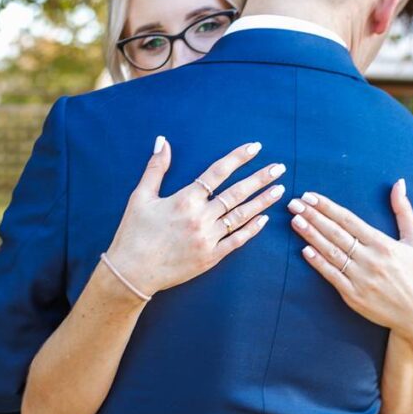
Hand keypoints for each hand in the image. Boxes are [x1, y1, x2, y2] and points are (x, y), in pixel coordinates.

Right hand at [104, 136, 286, 296]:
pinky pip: (237, 241)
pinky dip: (252, 229)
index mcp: (185, 199)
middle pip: (236, 193)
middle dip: (260, 179)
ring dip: (262, 202)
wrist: (132, 272)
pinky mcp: (210, 257)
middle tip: (280, 168)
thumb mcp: (140, 196)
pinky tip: (264, 219)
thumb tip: (163, 141)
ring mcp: (208, 238)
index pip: (217, 172)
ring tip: (280, 190)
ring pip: (241, 216)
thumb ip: (156, 168)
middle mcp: (200, 217)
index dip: (238, 158)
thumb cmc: (134, 232)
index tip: (255, 148)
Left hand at [287, 179, 412, 345]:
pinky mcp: (354, 296)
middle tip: (294, 203)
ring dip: (311, 236)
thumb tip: (399, 183)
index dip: (327, 207)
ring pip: (331, 253)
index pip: (349, 220)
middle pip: (335, 233)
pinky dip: (318, 263)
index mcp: (382, 244)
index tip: (310, 195)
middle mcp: (369, 259)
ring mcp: (360, 279)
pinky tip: (305, 250)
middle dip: (313, 216)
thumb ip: (403, 210)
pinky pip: (332, 276)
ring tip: (295, 221)